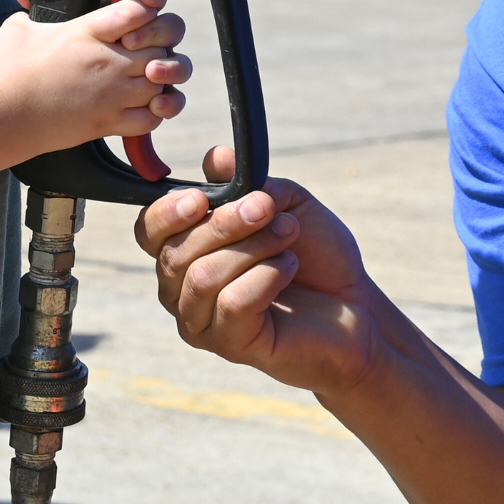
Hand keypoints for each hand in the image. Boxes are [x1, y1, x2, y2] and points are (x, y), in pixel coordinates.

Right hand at [0, 0, 188, 147]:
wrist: (2, 116)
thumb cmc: (7, 71)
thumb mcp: (18, 28)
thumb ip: (29, 6)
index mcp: (89, 31)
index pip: (140, 10)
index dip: (147, 8)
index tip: (139, 15)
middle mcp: (108, 61)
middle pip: (162, 46)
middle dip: (160, 44)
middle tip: (145, 48)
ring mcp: (111, 94)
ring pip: (162, 82)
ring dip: (160, 79)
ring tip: (146, 75)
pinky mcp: (109, 123)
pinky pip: (152, 118)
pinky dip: (155, 111)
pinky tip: (143, 104)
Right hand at [136, 146, 382, 396]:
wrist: (356, 305)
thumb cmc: (314, 254)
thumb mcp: (285, 203)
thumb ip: (248, 181)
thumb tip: (215, 157)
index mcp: (187, 251)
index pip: (148, 232)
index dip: (166, 213)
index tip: (203, 198)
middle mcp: (183, 290)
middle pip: (175, 253)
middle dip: (225, 223)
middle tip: (267, 209)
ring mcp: (203, 323)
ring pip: (202, 278)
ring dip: (252, 247)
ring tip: (288, 236)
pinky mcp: (231, 346)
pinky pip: (232, 304)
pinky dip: (266, 277)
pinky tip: (289, 267)